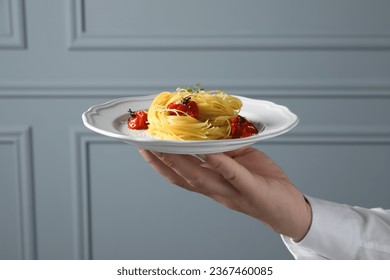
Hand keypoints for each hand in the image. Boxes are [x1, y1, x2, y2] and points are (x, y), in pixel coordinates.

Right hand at [139, 146, 311, 240]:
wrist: (288, 209)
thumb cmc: (263, 184)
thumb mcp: (240, 163)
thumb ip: (224, 151)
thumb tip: (209, 134)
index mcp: (212, 184)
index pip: (180, 175)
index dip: (160, 162)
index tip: (145, 146)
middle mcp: (215, 190)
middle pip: (182, 177)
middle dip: (160, 160)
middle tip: (144, 144)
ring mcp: (231, 192)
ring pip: (199, 178)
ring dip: (179, 161)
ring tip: (163, 145)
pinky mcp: (250, 190)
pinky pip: (232, 175)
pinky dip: (218, 162)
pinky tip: (207, 149)